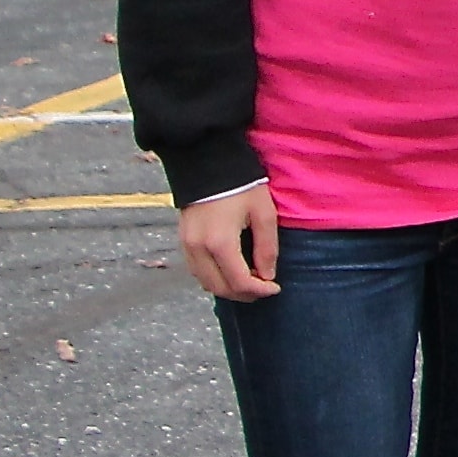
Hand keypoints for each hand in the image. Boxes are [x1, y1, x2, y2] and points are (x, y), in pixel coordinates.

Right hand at [179, 181, 283, 301]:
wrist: (209, 162)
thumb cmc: (241, 185)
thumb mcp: (263, 213)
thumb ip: (266, 248)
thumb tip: (267, 275)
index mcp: (220, 243)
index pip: (239, 282)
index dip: (260, 291)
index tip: (275, 288)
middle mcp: (198, 249)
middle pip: (220, 288)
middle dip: (244, 294)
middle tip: (263, 288)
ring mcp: (186, 245)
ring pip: (205, 282)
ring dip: (227, 288)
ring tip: (249, 281)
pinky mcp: (182, 240)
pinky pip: (196, 270)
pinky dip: (214, 277)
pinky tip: (231, 270)